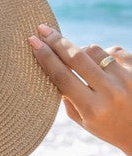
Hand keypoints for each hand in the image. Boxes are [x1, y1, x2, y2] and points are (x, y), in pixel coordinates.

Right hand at [28, 24, 131, 155]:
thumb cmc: (107, 126)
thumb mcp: (83, 120)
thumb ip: (67, 97)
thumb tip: (51, 65)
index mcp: (92, 109)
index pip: (62, 76)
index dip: (45, 57)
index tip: (33, 41)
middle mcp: (110, 92)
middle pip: (76, 57)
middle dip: (56, 41)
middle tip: (42, 29)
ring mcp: (126, 78)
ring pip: (94, 50)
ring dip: (81, 51)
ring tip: (80, 62)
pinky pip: (113, 50)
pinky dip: (103, 55)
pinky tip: (104, 68)